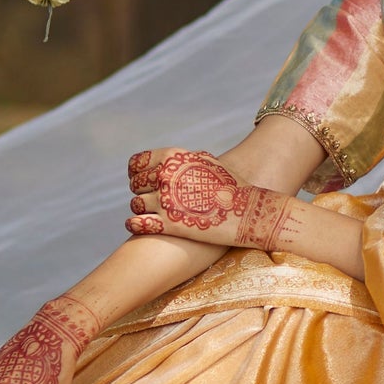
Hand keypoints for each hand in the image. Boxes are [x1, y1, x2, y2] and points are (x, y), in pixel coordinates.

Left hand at [125, 148, 297, 251]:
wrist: (249, 211)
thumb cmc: (231, 186)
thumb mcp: (206, 162)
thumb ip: (183, 160)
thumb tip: (167, 161)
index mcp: (174, 158)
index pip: (137, 163)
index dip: (136, 172)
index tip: (139, 179)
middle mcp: (166, 176)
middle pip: (135, 184)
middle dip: (140, 191)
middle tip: (148, 198)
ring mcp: (166, 200)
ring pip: (136, 204)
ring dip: (139, 209)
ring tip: (148, 213)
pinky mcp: (169, 224)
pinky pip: (137, 223)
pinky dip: (134, 224)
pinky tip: (136, 225)